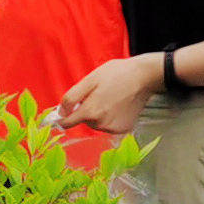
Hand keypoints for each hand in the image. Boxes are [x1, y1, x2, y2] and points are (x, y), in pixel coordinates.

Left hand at [51, 53, 165, 138]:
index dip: (62, 117)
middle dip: (86, 110)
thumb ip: (72, 97)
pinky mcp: (123, 129)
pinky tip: (118, 106)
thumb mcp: (90, 79)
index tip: (60, 113)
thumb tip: (60, 113)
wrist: (143, 77)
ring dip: (98, 114)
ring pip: (97, 124)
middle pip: (84, 122)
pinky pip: (109, 126)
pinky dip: (110, 118)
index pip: (67, 123)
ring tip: (110, 98)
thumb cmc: (116, 74)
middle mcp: (102, 124)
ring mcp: (114, 128)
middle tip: (98, 94)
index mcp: (90, 112)